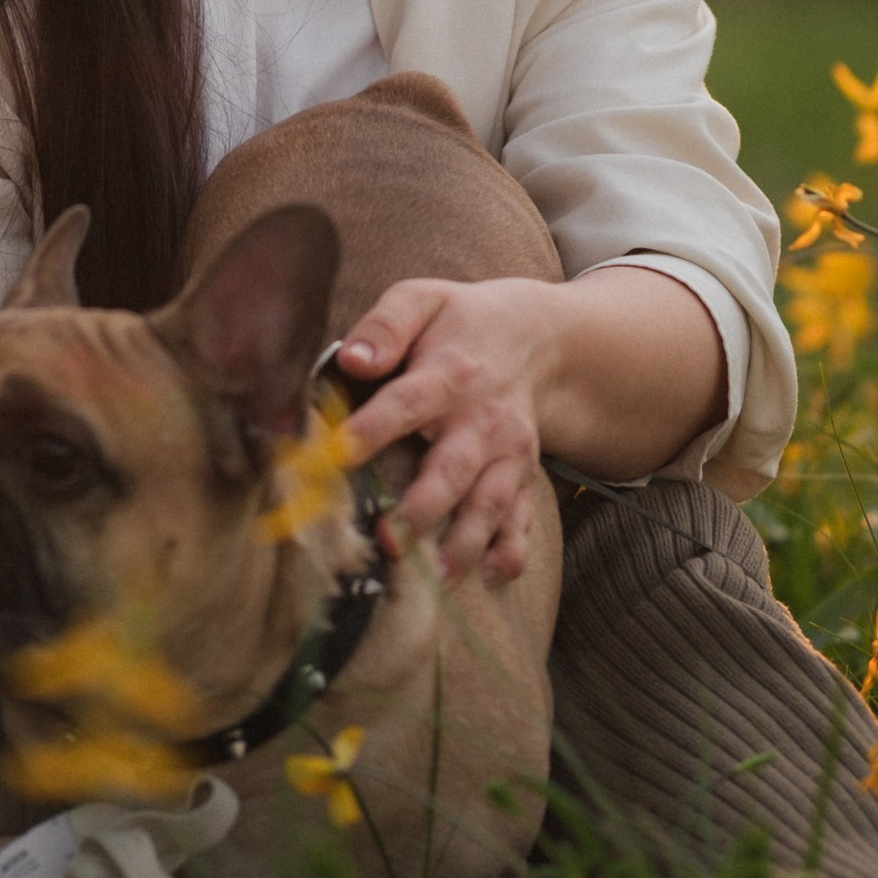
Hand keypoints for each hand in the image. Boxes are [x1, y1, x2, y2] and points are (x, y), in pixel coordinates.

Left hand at [333, 276, 562, 585]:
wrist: (538, 336)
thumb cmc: (461, 321)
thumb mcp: (423, 300)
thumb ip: (387, 324)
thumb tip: (354, 359)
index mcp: (449, 374)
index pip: (406, 403)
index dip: (373, 428)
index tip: (338, 453)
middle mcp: (482, 421)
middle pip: (453, 470)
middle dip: (423, 509)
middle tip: (387, 540)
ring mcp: (507, 454)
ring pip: (488, 505)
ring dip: (462, 544)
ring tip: (432, 577)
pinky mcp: (523, 477)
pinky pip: (522, 519)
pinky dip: (510, 551)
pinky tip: (489, 576)